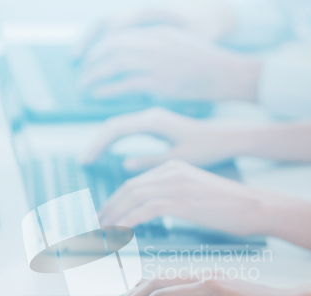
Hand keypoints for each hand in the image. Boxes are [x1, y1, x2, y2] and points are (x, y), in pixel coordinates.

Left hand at [78, 26, 260, 101]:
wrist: (226, 72)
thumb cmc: (205, 63)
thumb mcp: (177, 44)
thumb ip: (155, 46)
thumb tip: (136, 56)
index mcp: (156, 31)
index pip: (118, 34)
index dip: (99, 46)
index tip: (90, 58)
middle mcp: (153, 42)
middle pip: (112, 46)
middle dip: (92, 60)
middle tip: (82, 73)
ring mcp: (156, 61)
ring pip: (114, 63)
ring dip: (95, 74)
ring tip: (84, 85)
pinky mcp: (160, 82)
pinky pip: (125, 84)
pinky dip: (108, 89)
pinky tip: (98, 94)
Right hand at [83, 107, 249, 169]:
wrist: (227, 137)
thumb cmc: (207, 148)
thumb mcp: (178, 159)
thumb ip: (150, 161)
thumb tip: (124, 163)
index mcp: (154, 122)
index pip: (115, 129)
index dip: (97, 145)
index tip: (85, 161)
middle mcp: (150, 116)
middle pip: (113, 125)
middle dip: (96, 143)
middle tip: (83, 162)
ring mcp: (153, 118)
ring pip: (119, 125)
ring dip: (104, 140)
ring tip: (91, 157)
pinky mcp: (156, 123)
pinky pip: (129, 128)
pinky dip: (115, 139)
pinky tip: (110, 150)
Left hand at [98, 160, 267, 234]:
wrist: (257, 207)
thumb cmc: (231, 208)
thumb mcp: (197, 197)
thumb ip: (174, 198)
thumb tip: (156, 209)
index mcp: (174, 168)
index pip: (135, 183)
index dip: (116, 201)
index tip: (105, 216)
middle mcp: (171, 171)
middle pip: (129, 189)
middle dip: (109, 209)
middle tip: (95, 226)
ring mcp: (176, 183)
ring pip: (132, 198)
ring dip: (113, 217)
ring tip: (102, 233)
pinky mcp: (182, 199)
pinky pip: (145, 210)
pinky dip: (127, 222)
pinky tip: (120, 233)